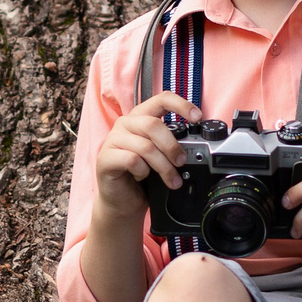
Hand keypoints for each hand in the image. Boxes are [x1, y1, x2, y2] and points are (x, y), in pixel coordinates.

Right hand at [92, 92, 202, 214]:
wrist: (121, 201)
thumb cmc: (142, 176)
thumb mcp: (160, 155)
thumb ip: (171, 145)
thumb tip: (194, 147)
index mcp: (141, 117)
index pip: (161, 99)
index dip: (181, 105)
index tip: (196, 117)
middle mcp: (125, 123)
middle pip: (153, 125)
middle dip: (172, 146)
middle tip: (181, 162)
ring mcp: (113, 139)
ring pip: (145, 146)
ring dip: (163, 166)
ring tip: (171, 180)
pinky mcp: (105, 157)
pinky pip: (132, 160)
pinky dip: (142, 171)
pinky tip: (141, 176)